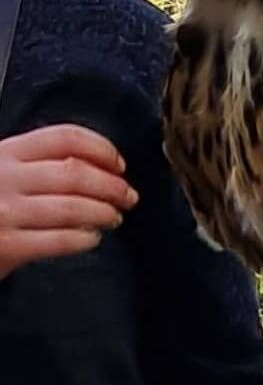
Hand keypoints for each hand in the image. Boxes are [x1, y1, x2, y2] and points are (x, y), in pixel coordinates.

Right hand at [0, 125, 138, 278]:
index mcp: (6, 152)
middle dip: (112, 185)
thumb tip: (98, 168)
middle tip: (129, 196)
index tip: (120, 164)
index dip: (101, 148)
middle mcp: (4, 177)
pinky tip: (91, 238)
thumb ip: (34, 164)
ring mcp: (4, 212)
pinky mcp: (4, 247)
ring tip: (114, 218)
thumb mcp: (1, 172)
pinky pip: (58, 240)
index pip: (65, 137)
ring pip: (73, 207)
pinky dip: (83, 238)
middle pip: (76, 173)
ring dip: (104, 212)